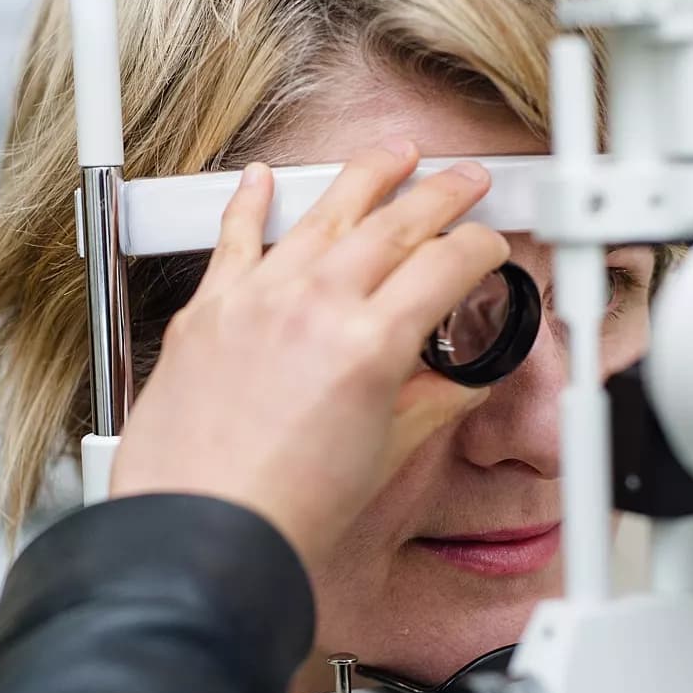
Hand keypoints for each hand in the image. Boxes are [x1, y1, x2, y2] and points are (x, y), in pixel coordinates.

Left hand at [109, 139, 508, 566]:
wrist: (201, 535)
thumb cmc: (286, 513)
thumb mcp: (383, 454)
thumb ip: (430, 401)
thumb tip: (460, 378)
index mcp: (370, 344)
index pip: (447, 266)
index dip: (481, 248)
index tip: (491, 246)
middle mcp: (314, 306)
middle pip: (395, 224)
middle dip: (442, 194)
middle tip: (466, 179)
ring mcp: (256, 300)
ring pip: (322, 215)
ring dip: (365, 177)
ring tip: (394, 156)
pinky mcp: (207, 311)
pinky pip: (234, 239)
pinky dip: (250, 202)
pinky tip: (262, 178)